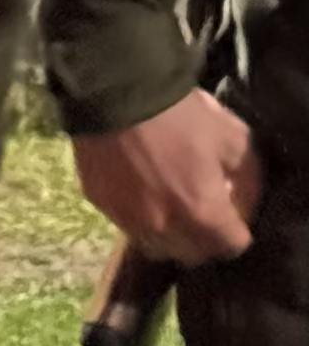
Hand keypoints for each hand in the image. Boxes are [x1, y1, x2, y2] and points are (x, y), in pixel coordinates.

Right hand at [74, 88, 265, 263]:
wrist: (116, 91)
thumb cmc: (181, 116)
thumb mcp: (233, 137)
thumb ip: (247, 175)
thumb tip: (242, 196)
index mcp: (202, 213)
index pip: (231, 246)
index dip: (237, 231)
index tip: (233, 214)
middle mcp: (164, 227)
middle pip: (192, 254)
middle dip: (203, 238)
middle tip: (203, 212)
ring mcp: (127, 218)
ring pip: (156, 246)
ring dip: (169, 234)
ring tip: (169, 208)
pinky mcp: (99, 202)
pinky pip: (126, 223)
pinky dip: (138, 216)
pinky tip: (139, 191)